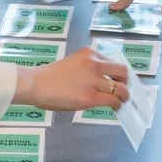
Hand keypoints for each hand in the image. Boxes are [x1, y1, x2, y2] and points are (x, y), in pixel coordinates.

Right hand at [16, 47, 131, 110]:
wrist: (36, 84)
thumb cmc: (50, 76)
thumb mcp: (73, 63)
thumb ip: (88, 68)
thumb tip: (102, 81)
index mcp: (89, 54)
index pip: (114, 62)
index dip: (118, 74)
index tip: (118, 81)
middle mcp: (94, 64)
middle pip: (122, 72)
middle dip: (125, 83)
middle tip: (121, 91)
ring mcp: (93, 80)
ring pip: (121, 89)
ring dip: (123, 96)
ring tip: (119, 101)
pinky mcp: (91, 96)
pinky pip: (113, 101)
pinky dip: (117, 105)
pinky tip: (114, 107)